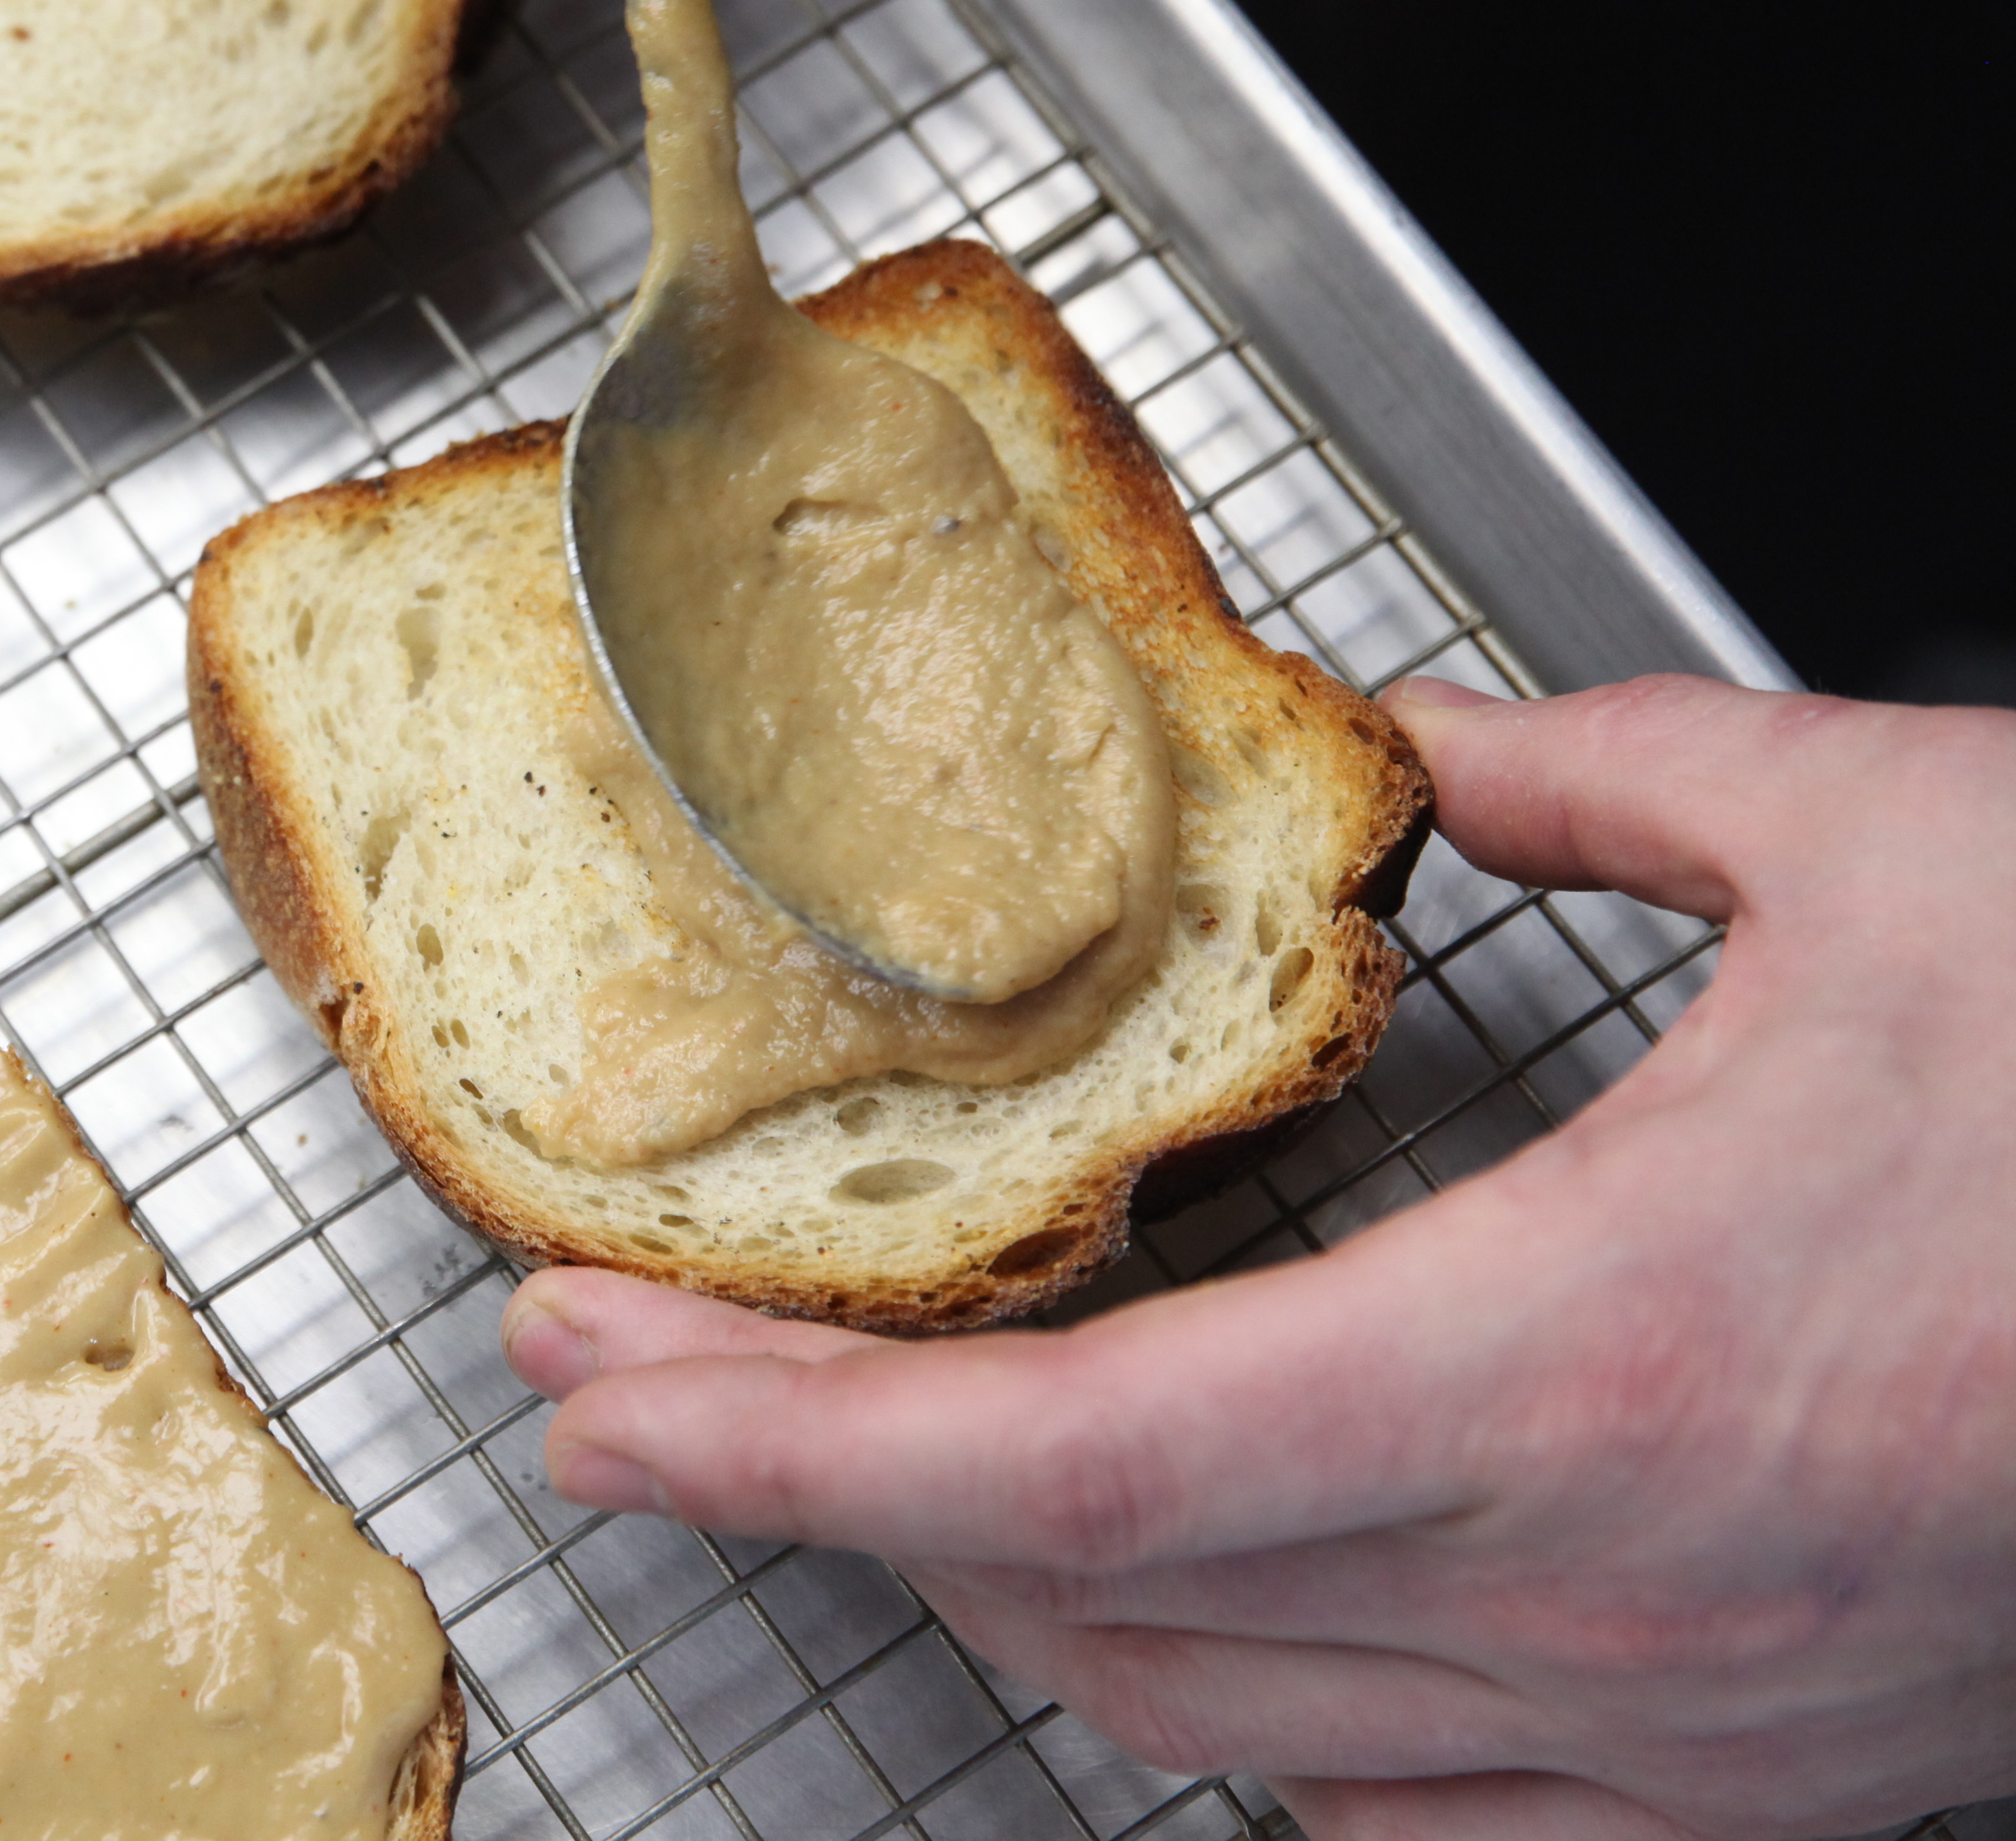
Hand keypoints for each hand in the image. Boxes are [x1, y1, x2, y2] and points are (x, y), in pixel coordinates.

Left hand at [501, 674, 2015, 1838]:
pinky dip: (1235, 1723)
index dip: (782, 1442)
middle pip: (1082, 1612)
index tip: (588, 1373)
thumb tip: (1428, 740)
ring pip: (1221, 1730)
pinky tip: (1171, 1634)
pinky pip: (1423, 1824)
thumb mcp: (1897, 847)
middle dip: (813, 1511)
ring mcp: (1697, 1738)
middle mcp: (1605, 1598)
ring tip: (843, 1477)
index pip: (1058, 1467)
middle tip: (634, 1394)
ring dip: (995, 1608)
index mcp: (1585, 1367)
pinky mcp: (1790, 1788)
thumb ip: (1606, 783)